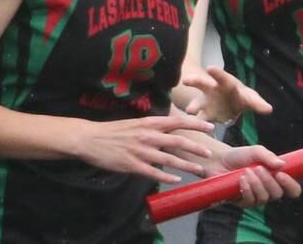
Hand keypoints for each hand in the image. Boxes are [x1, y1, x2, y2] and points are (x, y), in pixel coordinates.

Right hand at [74, 115, 214, 183]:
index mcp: (149, 123)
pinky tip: (177, 181)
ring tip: (200, 169)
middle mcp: (148, 136)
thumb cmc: (114, 130)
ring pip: (169, 159)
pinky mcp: (133, 165)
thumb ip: (153, 126)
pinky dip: (167, 177)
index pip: (178, 121)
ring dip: (186, 165)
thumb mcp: (135, 122)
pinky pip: (154, 172)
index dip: (196, 123)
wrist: (91, 138)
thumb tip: (169, 127)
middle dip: (196, 147)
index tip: (210, 126)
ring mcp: (141, 151)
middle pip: (178, 141)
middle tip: (210, 152)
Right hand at [183, 66, 272, 122]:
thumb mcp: (250, 99)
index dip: (216, 73)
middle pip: (202, 83)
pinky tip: (189, 128)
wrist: (230, 104)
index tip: (210, 68)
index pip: (222, 77)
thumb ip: (258, 104)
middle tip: (186, 81)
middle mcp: (212, 90)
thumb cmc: (241, 98)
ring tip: (191, 111)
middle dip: (195, 82)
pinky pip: (197, 118)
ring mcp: (205, 102)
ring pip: (196, 103)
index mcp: (225, 83)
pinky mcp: (202, 115)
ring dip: (193, 107)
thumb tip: (269, 109)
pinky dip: (195, 123)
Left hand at [213, 145, 301, 207]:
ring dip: (256, 184)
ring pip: (264, 198)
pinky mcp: (243, 202)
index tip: (281, 174)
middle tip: (258, 168)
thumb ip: (268, 156)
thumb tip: (282, 164)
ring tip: (246, 171)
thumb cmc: (240, 156)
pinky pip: (250, 201)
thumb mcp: (255, 151)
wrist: (220, 160)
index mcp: (276, 178)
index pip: (293, 189)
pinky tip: (241, 179)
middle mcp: (269, 190)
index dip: (291, 185)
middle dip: (268, 181)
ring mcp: (256, 198)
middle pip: (278, 194)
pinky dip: (246, 189)